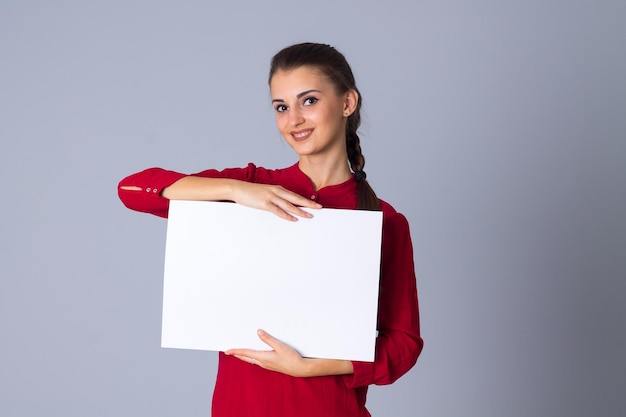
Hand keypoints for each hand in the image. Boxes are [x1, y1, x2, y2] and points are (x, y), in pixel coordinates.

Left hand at [225, 329, 352, 377]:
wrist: (300, 369)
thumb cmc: (291, 358)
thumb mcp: (280, 346)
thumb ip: (268, 339)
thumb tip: (258, 332)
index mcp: (263, 357)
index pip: (246, 353)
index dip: (236, 351)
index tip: (227, 350)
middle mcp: (263, 362)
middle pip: (246, 358)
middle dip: (237, 354)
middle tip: (229, 350)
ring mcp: (267, 365)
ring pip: (252, 360)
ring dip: (244, 355)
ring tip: (239, 351)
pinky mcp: (271, 365)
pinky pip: (257, 361)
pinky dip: (252, 357)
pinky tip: (254, 354)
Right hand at [231, 182, 321, 221]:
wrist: (238, 188)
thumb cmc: (252, 192)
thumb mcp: (267, 192)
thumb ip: (276, 197)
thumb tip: (285, 206)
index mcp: (278, 189)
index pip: (296, 196)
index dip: (307, 200)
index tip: (316, 204)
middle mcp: (277, 191)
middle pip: (296, 199)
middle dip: (308, 204)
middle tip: (319, 208)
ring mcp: (271, 197)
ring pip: (289, 205)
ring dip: (300, 211)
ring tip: (309, 216)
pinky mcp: (265, 203)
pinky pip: (278, 210)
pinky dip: (287, 215)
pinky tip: (293, 219)